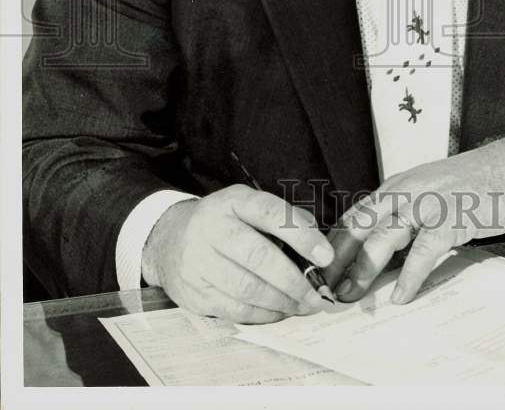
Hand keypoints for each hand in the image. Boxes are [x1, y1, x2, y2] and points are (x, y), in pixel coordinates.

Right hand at [141, 185, 333, 323]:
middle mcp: (212, 229)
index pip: (270, 213)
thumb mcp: (247, 206)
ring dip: (282, 302)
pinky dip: (263, 314)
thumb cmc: (222, 223)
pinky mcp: (193, 293)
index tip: (325, 256)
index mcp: (233, 202)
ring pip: (247, 289)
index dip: (301, 235)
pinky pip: (234, 310)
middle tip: (317, 295)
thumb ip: (282, 220)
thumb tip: (318, 249)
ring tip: (303, 306)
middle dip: (295, 280)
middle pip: (259, 257)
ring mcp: (199, 263)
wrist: (167, 239)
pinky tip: (279, 311)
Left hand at [326, 132, 504, 304]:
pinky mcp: (451, 219)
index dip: (331, 245)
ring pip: (383, 238)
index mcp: (395, 187)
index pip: (352, 216)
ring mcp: (427, 204)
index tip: (316, 270)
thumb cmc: (468, 185)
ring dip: (362, 270)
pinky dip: (409, 276)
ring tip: (349, 295)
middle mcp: (405, 192)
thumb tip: (374, 253)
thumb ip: (401, 216)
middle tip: (320, 289)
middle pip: (358, 227)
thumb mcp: (425, 192)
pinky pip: (423, 252)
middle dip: (336, 260)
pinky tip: (401, 296)